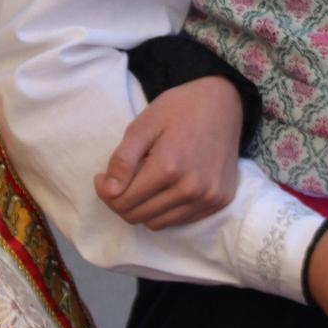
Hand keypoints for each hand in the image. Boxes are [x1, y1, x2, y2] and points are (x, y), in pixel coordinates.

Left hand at [94, 76, 243, 228]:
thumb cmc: (179, 109)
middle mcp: (191, 188)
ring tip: (144, 182)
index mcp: (169, 167)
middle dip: (121, 201)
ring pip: (157, 223)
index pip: (123, 201)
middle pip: (138, 216)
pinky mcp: (219, 202)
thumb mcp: (143, 125)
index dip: (106, 191)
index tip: (103, 176)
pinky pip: (180, 220)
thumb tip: (109, 191)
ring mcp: (208, 198)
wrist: (224, 103)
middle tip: (120, 180)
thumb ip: (123, 160)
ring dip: (143, 208)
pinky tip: (166, 187)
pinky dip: (165, 209)